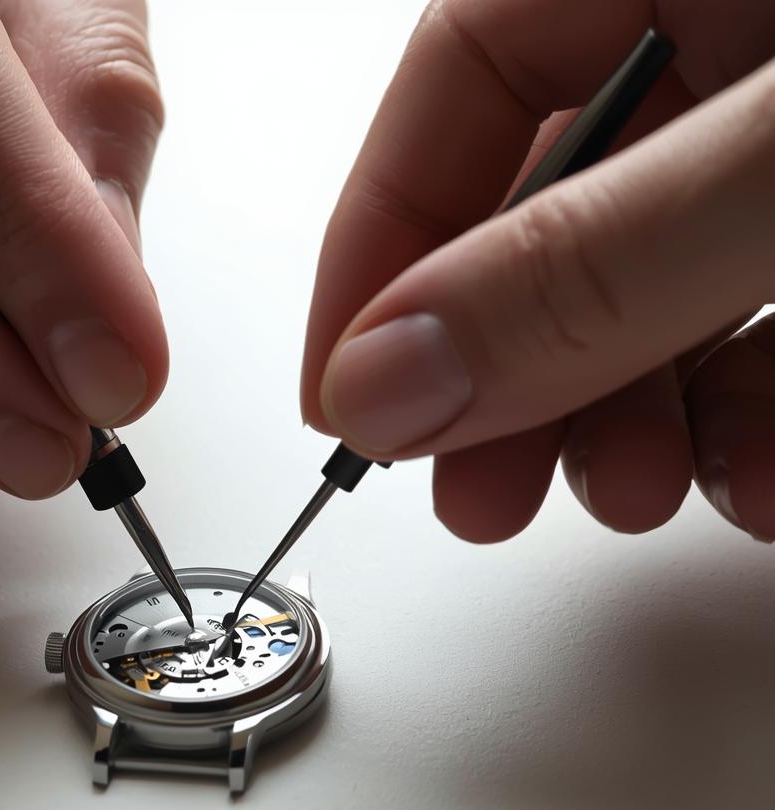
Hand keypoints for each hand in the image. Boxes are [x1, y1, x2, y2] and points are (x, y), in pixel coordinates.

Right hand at [302, 1, 774, 540]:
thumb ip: (586, 266)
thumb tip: (386, 380)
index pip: (460, 82)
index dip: (379, 251)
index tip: (347, 400)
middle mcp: (733, 28)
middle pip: (545, 217)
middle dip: (511, 378)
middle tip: (480, 490)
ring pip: (649, 292)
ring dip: (625, 423)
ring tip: (637, 493)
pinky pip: (759, 328)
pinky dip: (744, 421)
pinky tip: (755, 475)